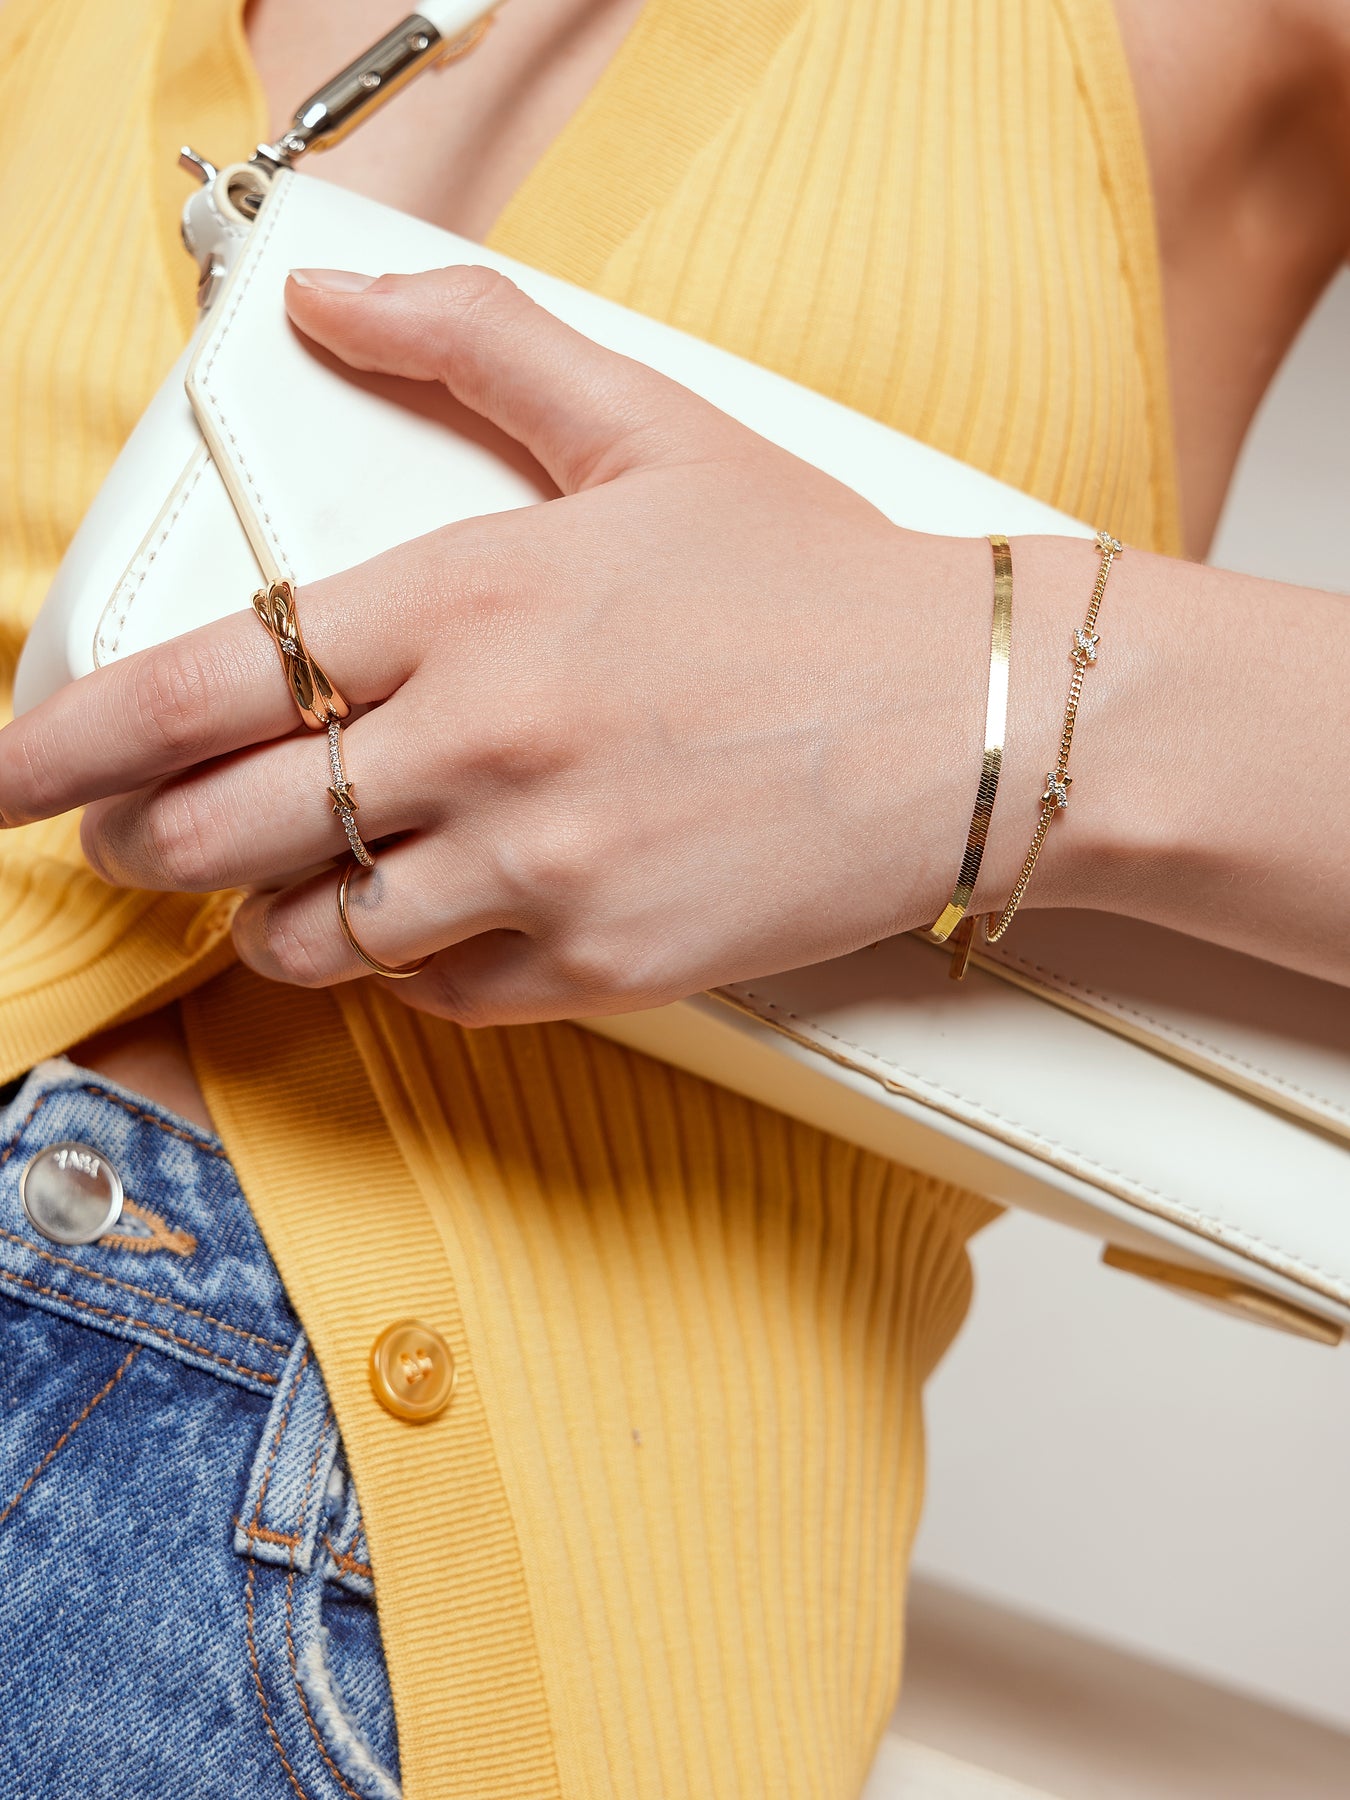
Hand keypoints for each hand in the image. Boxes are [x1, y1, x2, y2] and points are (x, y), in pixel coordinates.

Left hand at [0, 267, 1004, 1023]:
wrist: (971, 716)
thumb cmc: (815, 580)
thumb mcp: (647, 428)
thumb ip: (477, 347)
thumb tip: (328, 299)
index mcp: (471, 600)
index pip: (206, 688)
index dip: (72, 742)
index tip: (12, 777)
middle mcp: (486, 744)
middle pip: (226, 830)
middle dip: (150, 844)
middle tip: (139, 839)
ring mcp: (542, 870)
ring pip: (319, 936)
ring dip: (270, 921)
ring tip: (282, 895)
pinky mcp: (604, 967)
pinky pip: (440, 998)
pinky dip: (406, 972)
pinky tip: (433, 929)